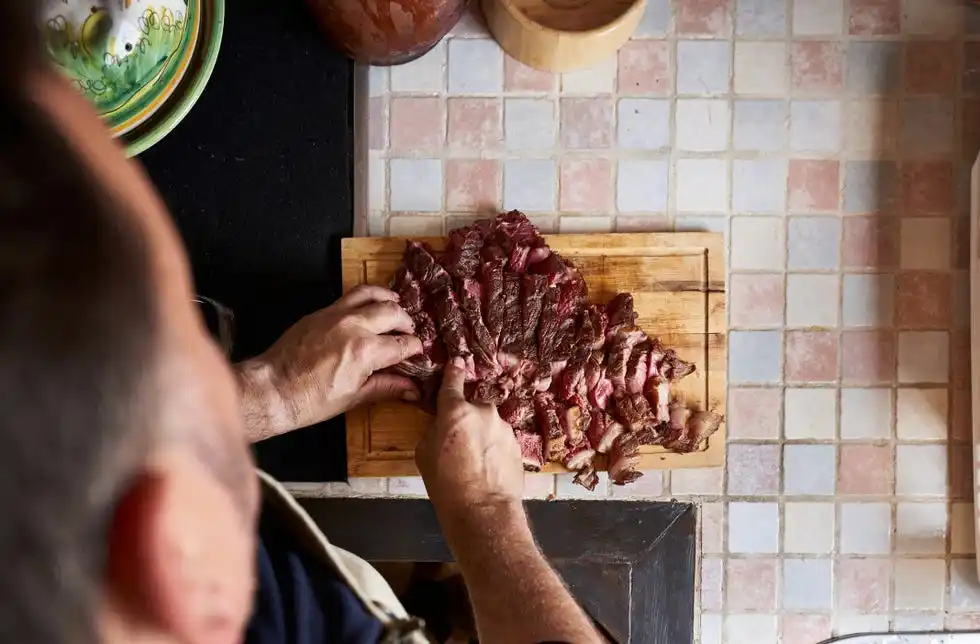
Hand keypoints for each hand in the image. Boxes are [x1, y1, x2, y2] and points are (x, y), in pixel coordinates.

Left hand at [236, 285, 422, 438]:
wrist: (273, 388)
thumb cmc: (311, 400)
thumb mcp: (354, 397)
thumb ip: (387, 387)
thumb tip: (412, 389)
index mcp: (366, 351)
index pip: (403, 344)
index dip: (416, 349)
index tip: (418, 353)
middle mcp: (355, 326)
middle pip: (394, 313)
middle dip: (407, 323)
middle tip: (408, 333)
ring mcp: (336, 314)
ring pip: (372, 294)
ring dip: (388, 300)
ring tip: (396, 307)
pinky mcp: (321, 312)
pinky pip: (349, 296)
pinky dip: (366, 298)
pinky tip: (369, 307)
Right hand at [416, 358, 522, 514]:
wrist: (483, 510)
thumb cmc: (446, 484)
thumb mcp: (424, 454)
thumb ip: (434, 430)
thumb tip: (443, 426)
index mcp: (456, 411)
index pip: (453, 382)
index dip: (453, 372)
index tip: (456, 362)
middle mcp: (484, 413)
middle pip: (472, 409)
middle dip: (466, 421)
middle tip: (458, 445)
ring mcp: (505, 428)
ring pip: (489, 426)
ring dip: (482, 437)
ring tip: (474, 464)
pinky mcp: (518, 445)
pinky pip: (501, 441)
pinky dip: (494, 451)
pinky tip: (488, 470)